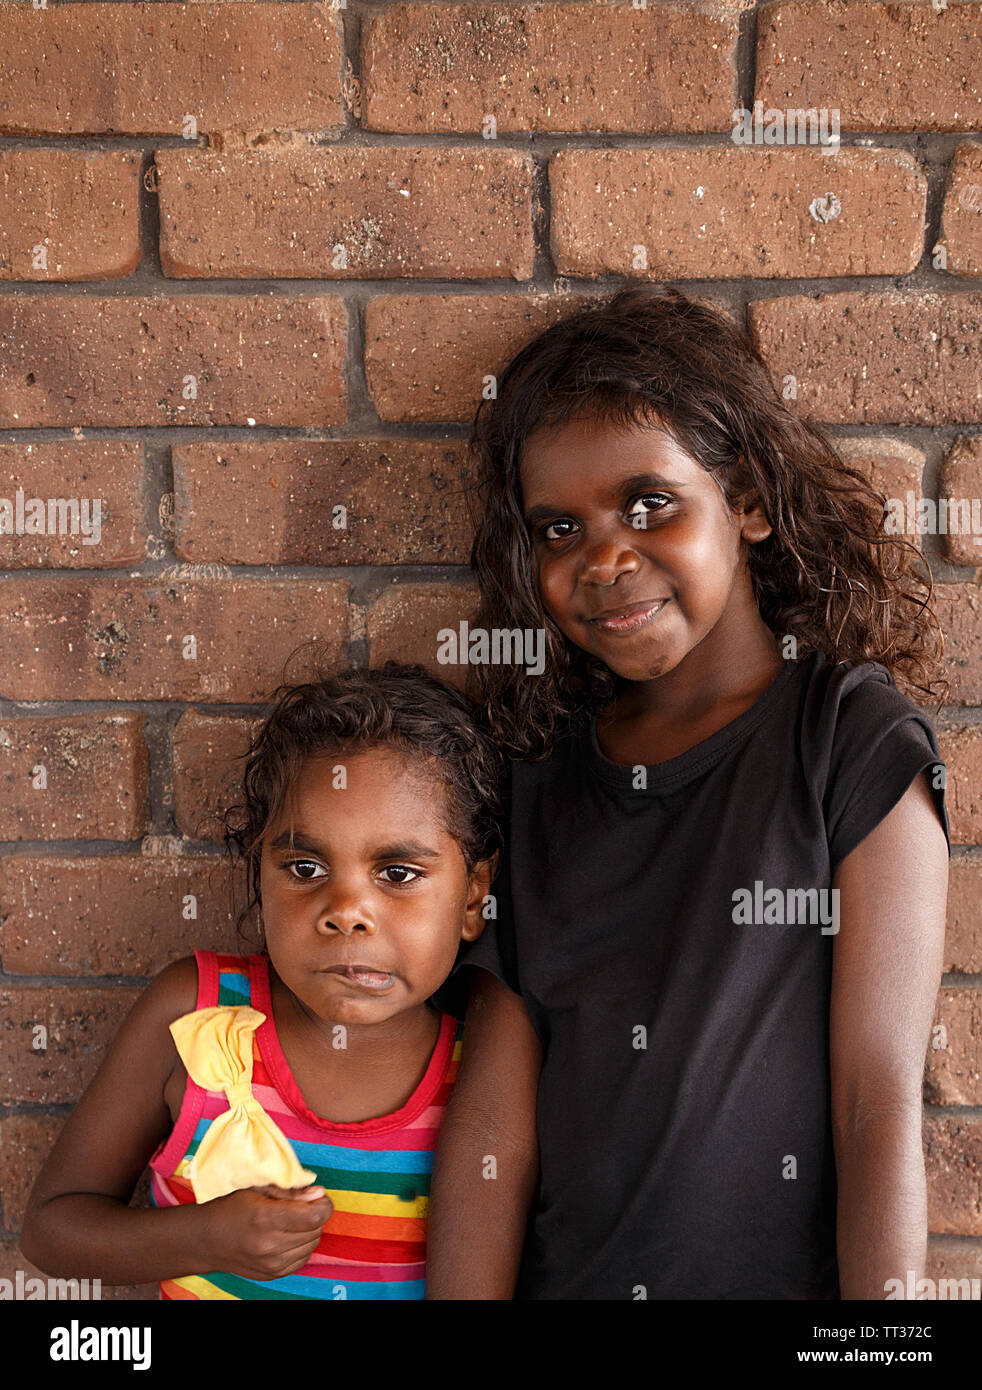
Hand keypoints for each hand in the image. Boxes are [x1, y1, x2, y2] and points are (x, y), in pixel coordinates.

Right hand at [198, 1183, 334, 1280]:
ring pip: (312, 1244)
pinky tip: (287, 1235)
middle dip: (315, 1214)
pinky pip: (304, 1258)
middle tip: (302, 1205)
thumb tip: (319, 1194)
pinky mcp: (274, 1274)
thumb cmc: (232, 1208)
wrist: (207, 1240)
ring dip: (309, 1230)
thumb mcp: (259, 1189)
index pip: (314, 1216)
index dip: (323, 1204)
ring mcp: (272, 1264)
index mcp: (266, 1219)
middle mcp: (271, 1246)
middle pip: (316, 1229)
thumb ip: (291, 1192)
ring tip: (291, 1220)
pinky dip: (302, 1245)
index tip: (317, 1196)